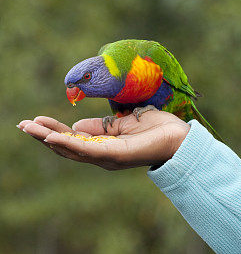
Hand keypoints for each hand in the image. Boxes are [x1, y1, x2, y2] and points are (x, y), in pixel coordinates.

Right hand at [17, 110, 189, 169]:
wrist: (180, 137)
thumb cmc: (157, 128)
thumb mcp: (124, 121)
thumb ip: (102, 125)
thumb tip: (76, 125)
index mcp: (104, 145)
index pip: (73, 139)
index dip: (54, 130)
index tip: (36, 121)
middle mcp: (102, 155)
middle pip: (67, 146)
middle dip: (44, 136)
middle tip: (23, 126)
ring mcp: (107, 157)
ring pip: (72, 149)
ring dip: (50, 138)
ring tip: (31, 129)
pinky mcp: (115, 155)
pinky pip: (88, 149)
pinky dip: (69, 143)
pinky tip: (53, 136)